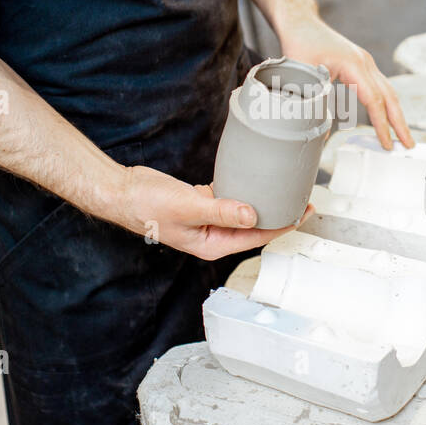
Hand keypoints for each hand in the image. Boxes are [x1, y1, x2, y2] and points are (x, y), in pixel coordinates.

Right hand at [105, 165, 307, 259]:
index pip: (256, 237)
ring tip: (285, 189)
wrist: (122, 191)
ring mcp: (206, 220)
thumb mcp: (188, 207)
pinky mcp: (201, 203)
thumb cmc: (147, 204)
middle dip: (278, 215)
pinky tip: (254, 180)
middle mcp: (212, 235)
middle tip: (303, 200)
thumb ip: (221, 211)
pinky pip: (228, 199)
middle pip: (254, 227)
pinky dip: (242, 190)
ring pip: (242, 212)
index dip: (282, 226)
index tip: (303, 214)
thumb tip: (253, 216)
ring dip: (262, 202)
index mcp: (212, 244)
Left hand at [277, 15, 413, 149]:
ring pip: (387, 91)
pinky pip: (379, 87)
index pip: (374, 100)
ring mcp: (365, 63)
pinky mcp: (361, 65)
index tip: (386, 144)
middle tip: (408, 146)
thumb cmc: (300, 43)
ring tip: (402, 136)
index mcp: (354, 64)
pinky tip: (386, 117)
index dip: (381, 124)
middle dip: (400, 123)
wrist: (300, 22)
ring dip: (396, 114)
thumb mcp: (303, 74)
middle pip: (390, 97)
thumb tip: (320, 132)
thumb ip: (314, 102)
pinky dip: (385, 104)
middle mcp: (365, 63)